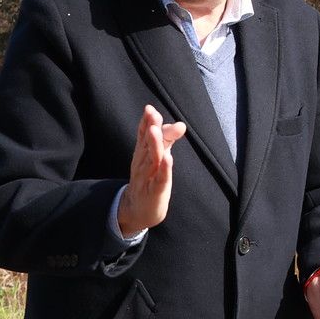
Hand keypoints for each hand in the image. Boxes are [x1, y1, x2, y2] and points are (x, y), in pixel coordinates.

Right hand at [117, 104, 186, 237]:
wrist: (139, 209)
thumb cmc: (150, 179)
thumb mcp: (157, 158)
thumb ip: (167, 140)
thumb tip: (179, 124)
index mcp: (142, 153)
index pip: (143, 135)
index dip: (146, 122)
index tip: (149, 109)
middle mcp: (142, 163)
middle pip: (147, 144)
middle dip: (149, 129)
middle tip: (153, 115)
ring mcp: (147, 178)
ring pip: (151, 160)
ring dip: (154, 145)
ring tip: (157, 132)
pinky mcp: (155, 191)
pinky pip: (160, 179)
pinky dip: (164, 169)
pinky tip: (168, 159)